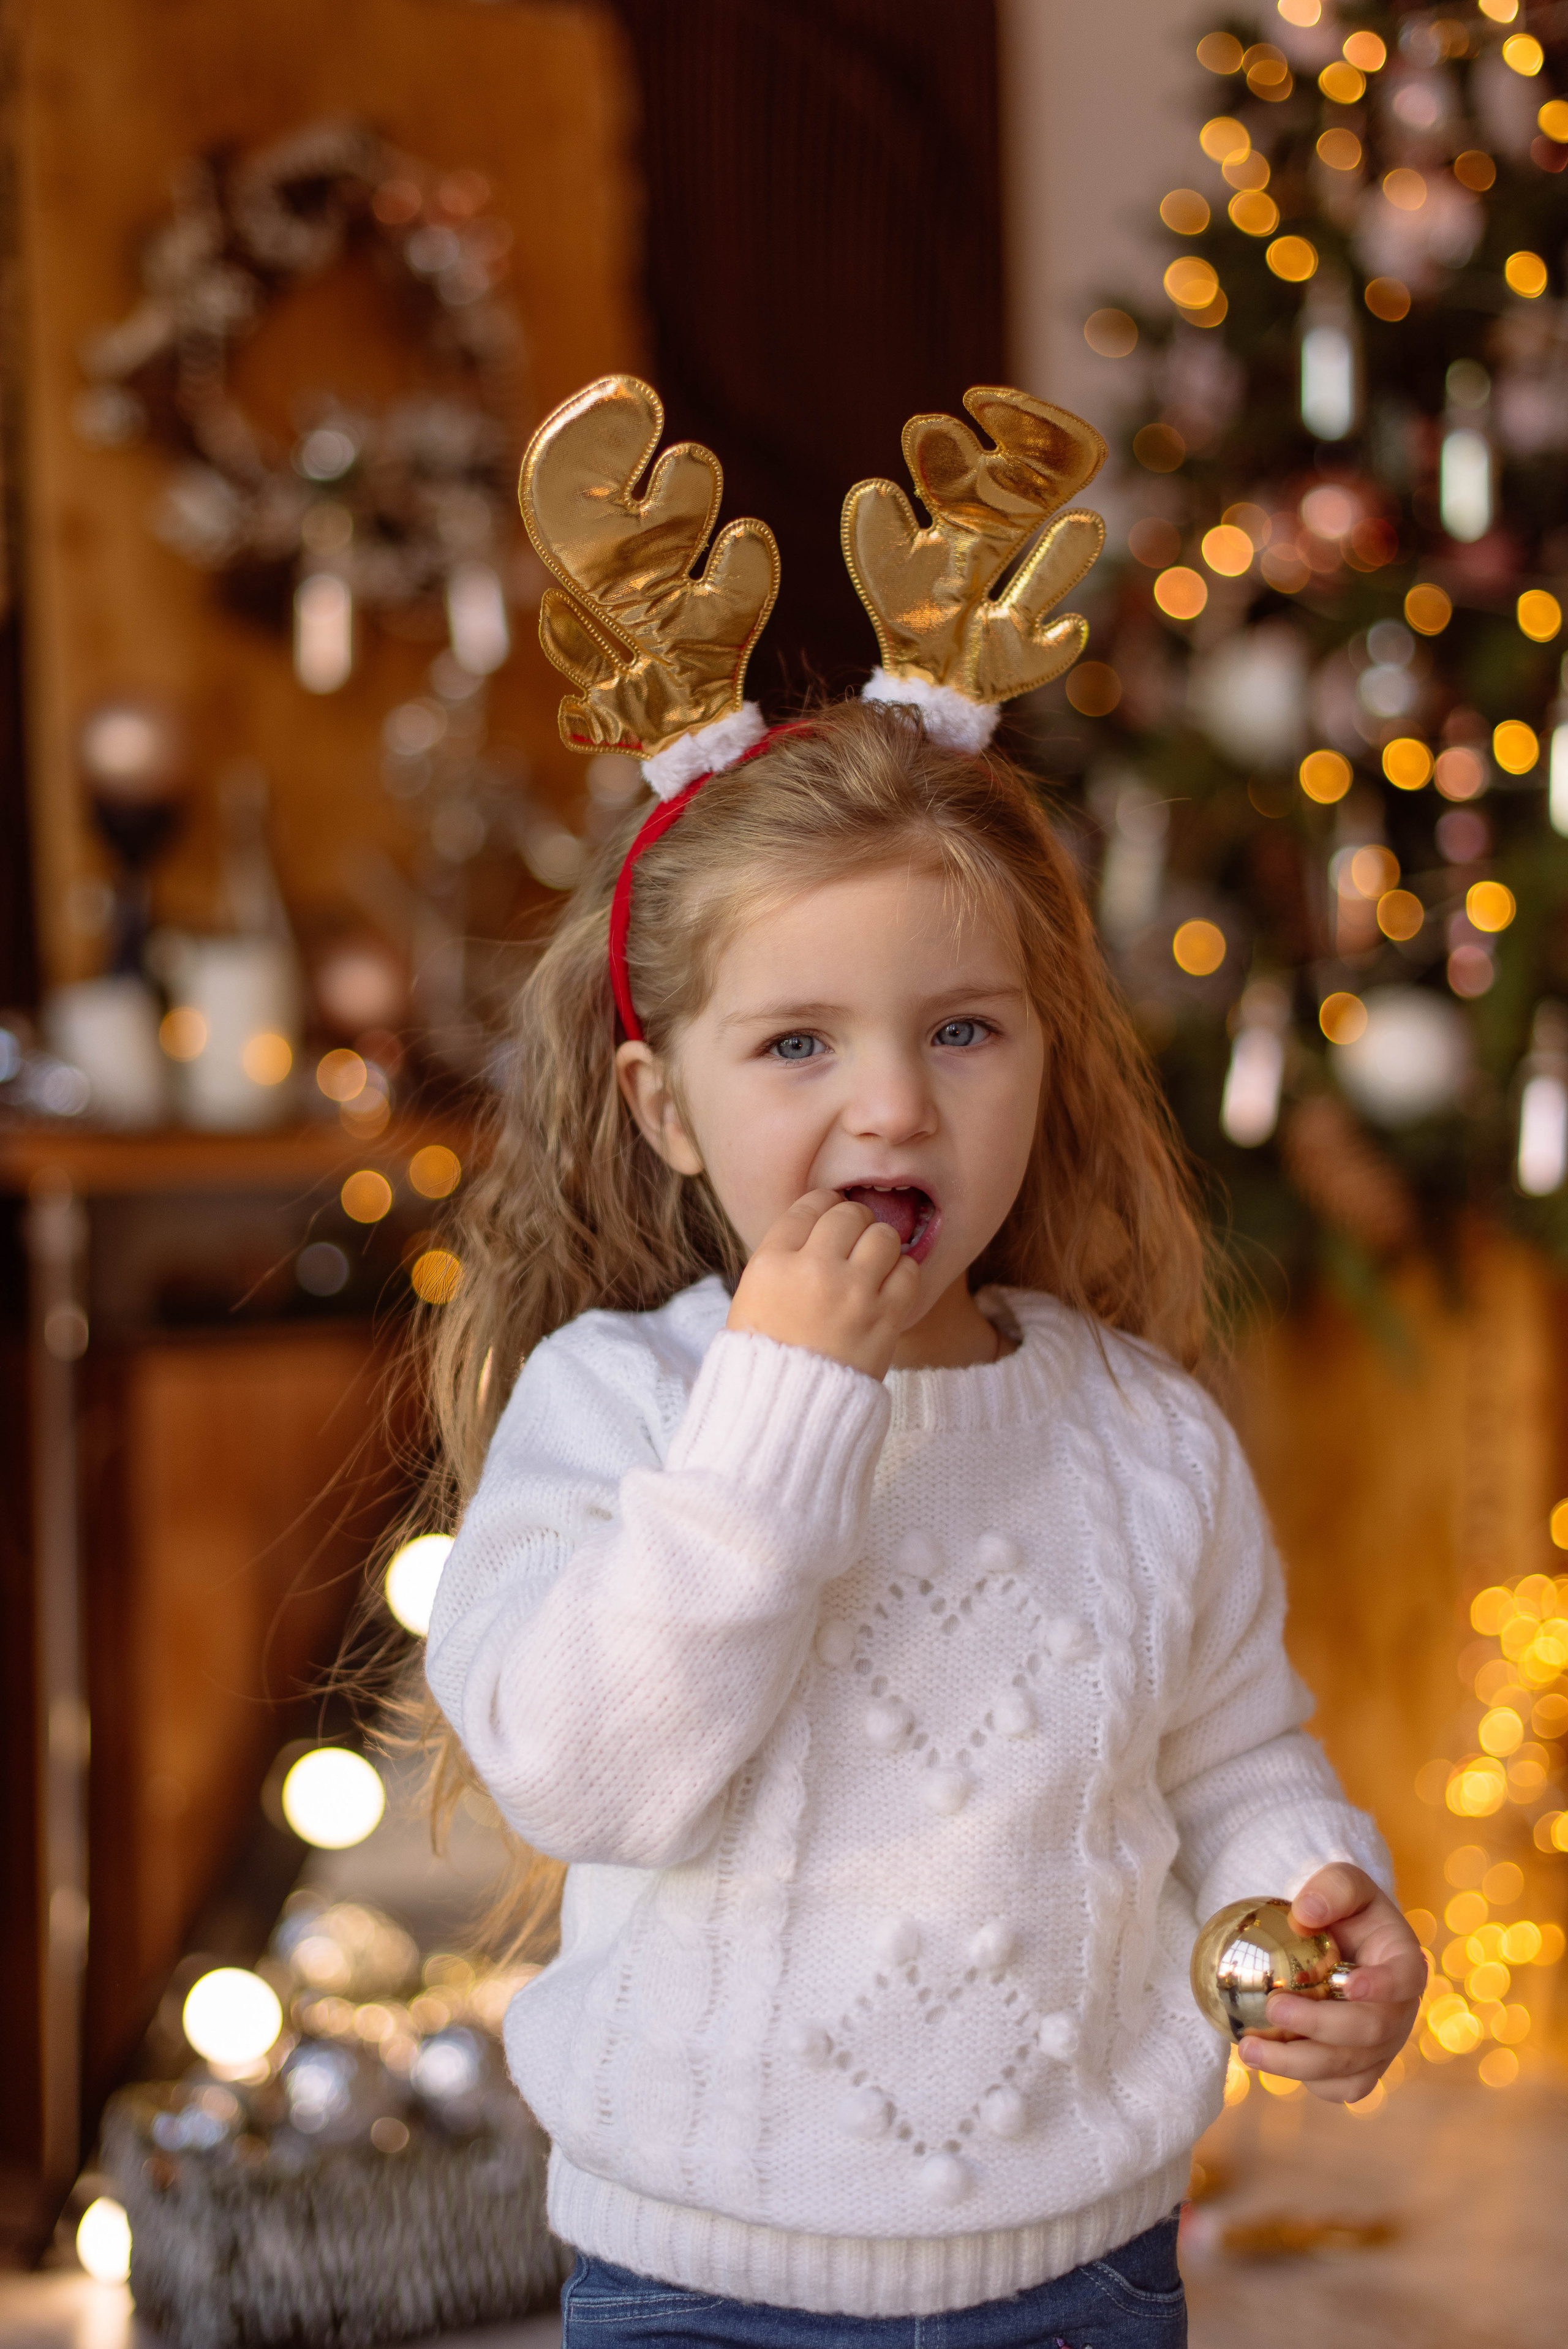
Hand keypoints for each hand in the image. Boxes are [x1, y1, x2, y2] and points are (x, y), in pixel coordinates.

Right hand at [726, 1189, 919, 1377]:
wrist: (788, 1412)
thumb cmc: (766, 1356)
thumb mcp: (752, 1298)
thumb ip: (782, 1258)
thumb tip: (817, 1227)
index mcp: (771, 1264)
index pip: (807, 1207)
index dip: (823, 1205)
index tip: (829, 1214)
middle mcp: (813, 1270)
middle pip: (848, 1214)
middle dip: (854, 1222)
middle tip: (854, 1239)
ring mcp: (852, 1293)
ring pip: (883, 1235)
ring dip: (880, 1244)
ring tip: (873, 1262)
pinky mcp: (885, 1318)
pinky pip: (909, 1270)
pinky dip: (902, 1272)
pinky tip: (889, 1285)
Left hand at [1239, 1863, 1425, 2104]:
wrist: (1336, 1941)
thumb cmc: (1341, 1908)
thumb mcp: (1342, 1882)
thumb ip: (1332, 1889)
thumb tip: (1306, 1914)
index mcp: (1404, 1964)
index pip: (1405, 1978)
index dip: (1382, 1986)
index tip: (1347, 1983)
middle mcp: (1400, 2012)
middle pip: (1371, 2032)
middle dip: (1320, 2026)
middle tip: (1273, 2007)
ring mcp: (1383, 2047)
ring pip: (1350, 2069)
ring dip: (1298, 2064)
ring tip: (1248, 2049)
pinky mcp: (1360, 2069)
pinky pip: (1339, 2088)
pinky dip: (1306, 2081)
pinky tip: (1270, 2061)